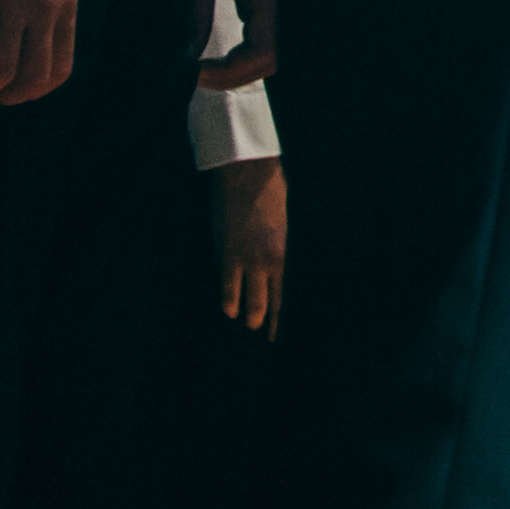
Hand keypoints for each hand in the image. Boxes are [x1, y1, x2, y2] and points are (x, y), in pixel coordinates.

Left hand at [188, 0, 275, 87]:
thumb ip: (196, 14)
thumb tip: (184, 59)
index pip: (262, 54)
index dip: (230, 72)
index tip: (192, 71)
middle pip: (265, 59)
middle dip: (231, 75)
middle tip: (190, 75)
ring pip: (260, 48)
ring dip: (232, 65)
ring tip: (195, 66)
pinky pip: (251, 32)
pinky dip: (231, 48)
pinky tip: (203, 45)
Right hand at [212, 155, 286, 335]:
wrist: (249, 174)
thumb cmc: (270, 191)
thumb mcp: (282, 221)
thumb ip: (277, 244)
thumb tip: (274, 260)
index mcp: (283, 252)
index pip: (282, 294)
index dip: (278, 317)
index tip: (275, 333)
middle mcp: (267, 261)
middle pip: (263, 302)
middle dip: (259, 318)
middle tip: (255, 327)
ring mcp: (245, 258)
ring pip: (243, 298)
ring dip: (242, 312)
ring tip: (240, 320)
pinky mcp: (226, 251)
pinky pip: (226, 283)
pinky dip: (227, 297)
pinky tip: (227, 309)